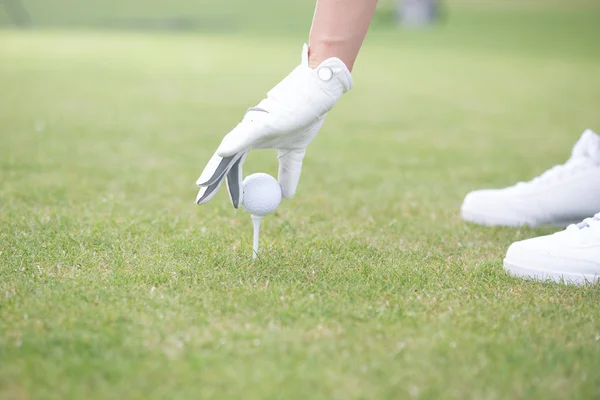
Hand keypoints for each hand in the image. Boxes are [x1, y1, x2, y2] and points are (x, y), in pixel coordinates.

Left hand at [196, 44, 352, 207]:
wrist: (317, 91)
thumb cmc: (305, 116)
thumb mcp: (295, 151)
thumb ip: (288, 172)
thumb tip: (287, 196)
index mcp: (252, 140)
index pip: (234, 165)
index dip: (229, 185)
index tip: (231, 204)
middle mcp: (246, 132)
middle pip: (225, 159)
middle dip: (211, 181)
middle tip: (200, 201)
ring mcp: (253, 125)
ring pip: (229, 149)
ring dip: (216, 168)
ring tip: (203, 185)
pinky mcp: (264, 120)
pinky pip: (246, 134)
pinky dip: (234, 144)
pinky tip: (222, 153)